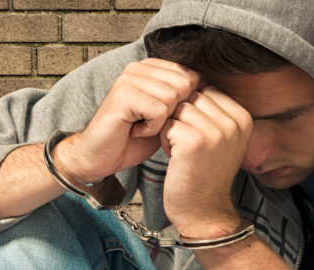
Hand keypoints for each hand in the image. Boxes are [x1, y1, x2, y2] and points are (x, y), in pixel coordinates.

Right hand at [54, 59, 199, 184]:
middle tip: (152, 125)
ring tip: (142, 127)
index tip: (163, 120)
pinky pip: (159, 110)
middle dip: (175, 113)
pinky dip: (152, 128)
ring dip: (163, 121)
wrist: (101, 157)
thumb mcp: (167, 117)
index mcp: (151, 68)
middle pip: (185, 85)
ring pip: (173, 97)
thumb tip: (212, 90)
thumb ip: (185, 100)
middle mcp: (140, 67)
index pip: (191, 75)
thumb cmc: (133, 139)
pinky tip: (135, 130)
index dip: (185, 104)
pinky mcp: (124, 94)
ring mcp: (129, 78)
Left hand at [159, 86, 252, 238]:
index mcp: (243, 117)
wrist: (204, 212)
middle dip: (181, 118)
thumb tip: (191, 78)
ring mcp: (216, 131)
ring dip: (172, 129)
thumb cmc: (204, 174)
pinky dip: (165, 140)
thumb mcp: (219, 138)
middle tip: (186, 146)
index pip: (206, 90)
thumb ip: (212, 110)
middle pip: (191, 96)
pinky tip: (175, 157)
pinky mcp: (195, 142)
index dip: (192, 110)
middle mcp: (234, 122)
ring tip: (182, 151)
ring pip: (177, 109)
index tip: (196, 136)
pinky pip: (168, 124)